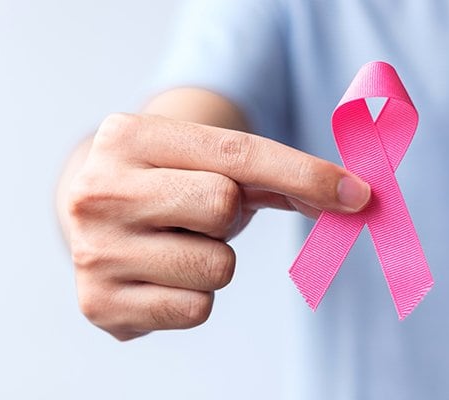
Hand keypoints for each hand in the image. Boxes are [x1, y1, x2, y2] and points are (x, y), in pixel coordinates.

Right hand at [59, 113, 369, 340]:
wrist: (91, 222)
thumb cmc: (168, 185)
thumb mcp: (208, 163)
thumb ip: (278, 176)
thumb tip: (355, 199)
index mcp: (127, 137)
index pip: (236, 153)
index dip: (304, 174)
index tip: (357, 194)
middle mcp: (99, 190)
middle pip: (223, 205)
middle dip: (230, 217)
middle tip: (201, 217)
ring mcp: (94, 250)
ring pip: (216, 267)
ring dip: (215, 261)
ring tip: (177, 247)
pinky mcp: (99, 304)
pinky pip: (196, 310)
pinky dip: (194, 299)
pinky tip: (162, 279)